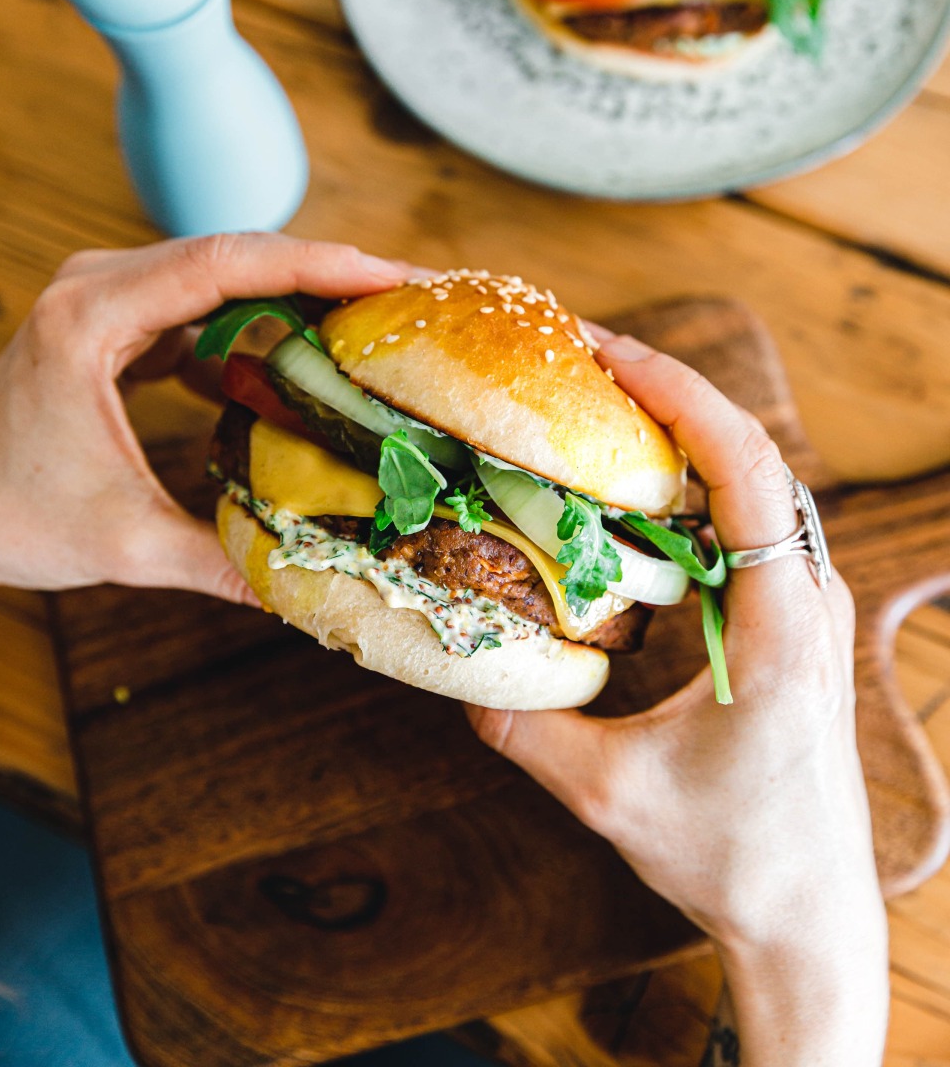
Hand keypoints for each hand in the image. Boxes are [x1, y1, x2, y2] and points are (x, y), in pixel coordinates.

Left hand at [0, 234, 407, 602]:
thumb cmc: (8, 515)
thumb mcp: (122, 546)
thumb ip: (219, 562)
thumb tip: (310, 592)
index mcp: (91, 319)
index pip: (223, 265)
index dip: (316, 265)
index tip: (389, 277)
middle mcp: (98, 286)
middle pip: (234, 254)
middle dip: (326, 271)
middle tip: (407, 298)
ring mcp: (106, 294)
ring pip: (224, 271)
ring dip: (298, 293)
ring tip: (373, 321)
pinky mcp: (118, 317)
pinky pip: (203, 302)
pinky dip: (258, 324)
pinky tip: (303, 360)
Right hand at [467, 332, 888, 1066]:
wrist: (810, 913)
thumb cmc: (732, 859)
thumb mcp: (610, 795)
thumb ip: (528, 733)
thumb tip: (459, 678)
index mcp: (779, 624)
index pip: (744, 468)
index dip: (679, 395)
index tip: (608, 356)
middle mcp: (807, 598)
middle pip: (752, 454)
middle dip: (670, 393)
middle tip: (584, 360)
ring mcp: (808, 606)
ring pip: (755, 481)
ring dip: (683, 431)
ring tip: (602, 403)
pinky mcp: (794, 620)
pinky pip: (751, 521)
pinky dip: (694, 481)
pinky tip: (635, 485)